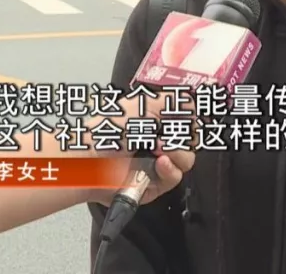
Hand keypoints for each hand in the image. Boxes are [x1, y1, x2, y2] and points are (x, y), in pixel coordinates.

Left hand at [88, 91, 195, 205]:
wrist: (90, 160)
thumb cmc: (107, 129)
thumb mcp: (145, 103)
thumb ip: (174, 99)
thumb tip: (195, 100)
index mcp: (154, 122)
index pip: (186, 120)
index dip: (191, 119)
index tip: (191, 117)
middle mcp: (156, 142)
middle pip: (190, 141)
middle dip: (184, 135)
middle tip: (169, 132)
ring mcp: (156, 164)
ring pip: (186, 160)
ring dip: (177, 152)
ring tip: (158, 148)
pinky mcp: (153, 185)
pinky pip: (175, 178)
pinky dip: (170, 169)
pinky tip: (160, 163)